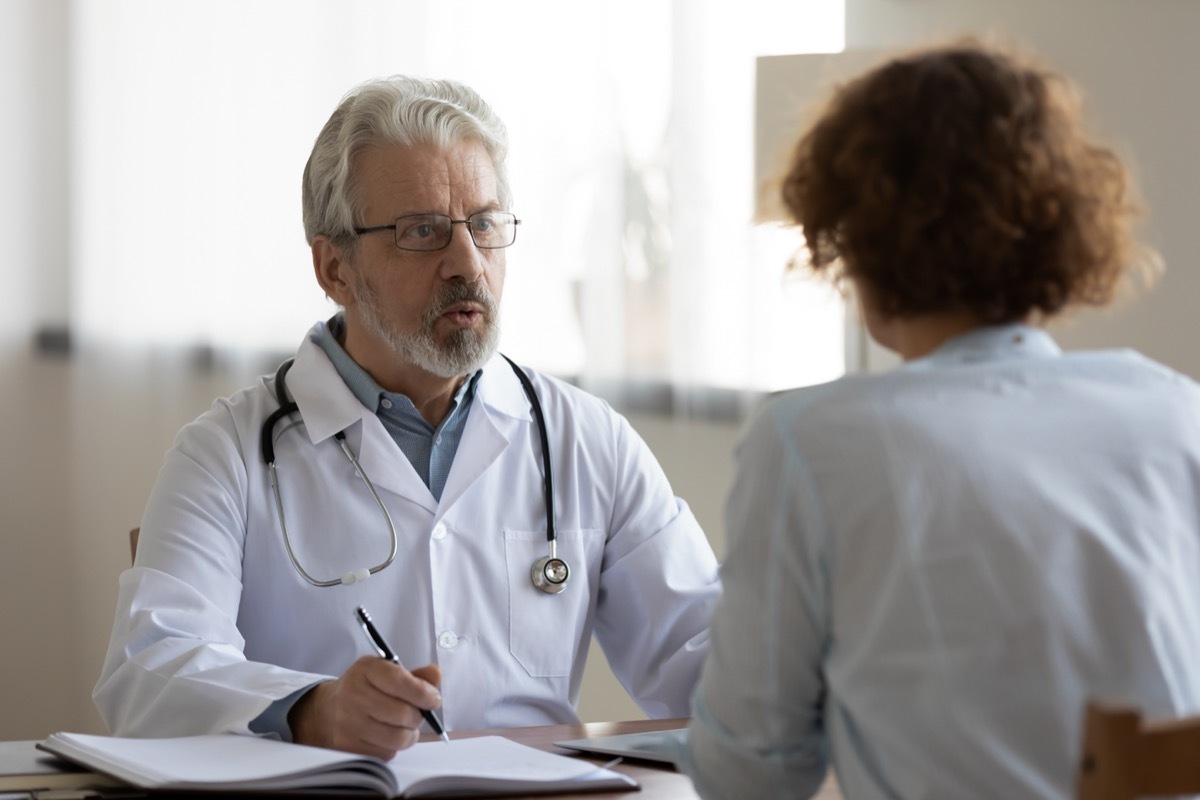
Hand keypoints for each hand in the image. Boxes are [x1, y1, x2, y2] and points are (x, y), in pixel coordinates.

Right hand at [289, 655, 442, 759]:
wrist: (327, 710)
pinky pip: (385, 754)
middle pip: (402, 713)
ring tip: (403, 727)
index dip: (423, 692)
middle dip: (418, 716)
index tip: (433, 699)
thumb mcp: (386, 673)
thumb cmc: (364, 689)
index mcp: (366, 669)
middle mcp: (353, 694)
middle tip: (417, 714)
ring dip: (408, 734)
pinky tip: (385, 736)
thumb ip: (414, 676)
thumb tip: (436, 675)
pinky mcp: (347, 746)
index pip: (399, 681)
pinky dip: (392, 747)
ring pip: (397, 737)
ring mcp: (347, 722)